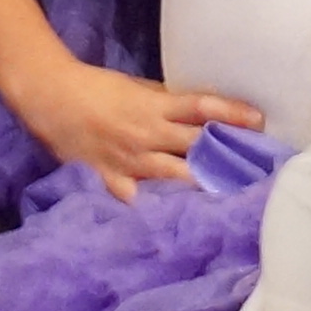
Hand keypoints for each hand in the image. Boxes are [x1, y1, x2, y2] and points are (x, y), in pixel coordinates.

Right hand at [18, 54, 266, 195]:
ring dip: (201, 184)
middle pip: (195, 145)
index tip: (258, 120)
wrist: (52, 97)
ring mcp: (130, 161)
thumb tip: (199, 113)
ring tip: (230, 195)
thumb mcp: (136, 87)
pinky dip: (153, 208)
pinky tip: (173, 223)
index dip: (231, 113)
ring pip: (173, 175)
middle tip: (257, 164)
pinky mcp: (110, 179)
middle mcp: (148, 134)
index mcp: (155, 105)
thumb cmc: (96, 88)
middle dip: (226, 154)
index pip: (201, 107)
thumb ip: (165, 102)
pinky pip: (136, 198)